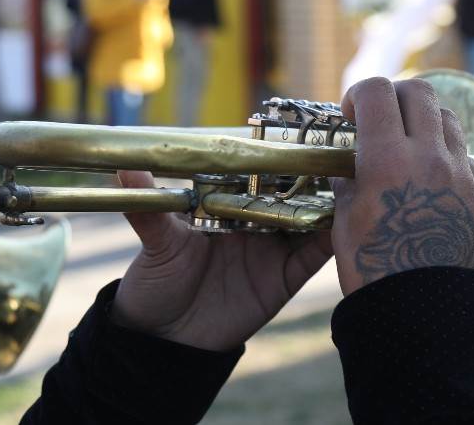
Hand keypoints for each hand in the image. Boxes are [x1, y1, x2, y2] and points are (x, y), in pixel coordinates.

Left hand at [111, 171, 332, 351]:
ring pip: (310, 217)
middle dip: (313, 173)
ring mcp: (273, 248)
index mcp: (227, 203)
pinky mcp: (285, 278)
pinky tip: (345, 224)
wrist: (165, 340)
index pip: (259, 172)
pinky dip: (331, 239)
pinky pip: (314, 256)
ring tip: (349, 181)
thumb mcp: (155, 242)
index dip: (278, 154)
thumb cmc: (156, 282)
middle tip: (336, 151)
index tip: (299, 132)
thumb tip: (124, 167)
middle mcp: (255, 220)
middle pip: (291, 190)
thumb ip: (148, 206)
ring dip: (329, 201)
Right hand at [330, 77, 473, 295]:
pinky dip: (444, 154)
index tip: (351, 114)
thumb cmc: (376, 272)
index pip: (377, 91)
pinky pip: (464, 155)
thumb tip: (348, 163)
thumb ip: (348, 180)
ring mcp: (462, 173)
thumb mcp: (344, 221)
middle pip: (418, 91)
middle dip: (393, 96)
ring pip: (446, 117)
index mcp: (389, 158)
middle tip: (379, 119)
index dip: (358, 93)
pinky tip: (429, 180)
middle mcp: (431, 156)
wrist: (428, 315)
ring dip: (423, 119)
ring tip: (406, 145)